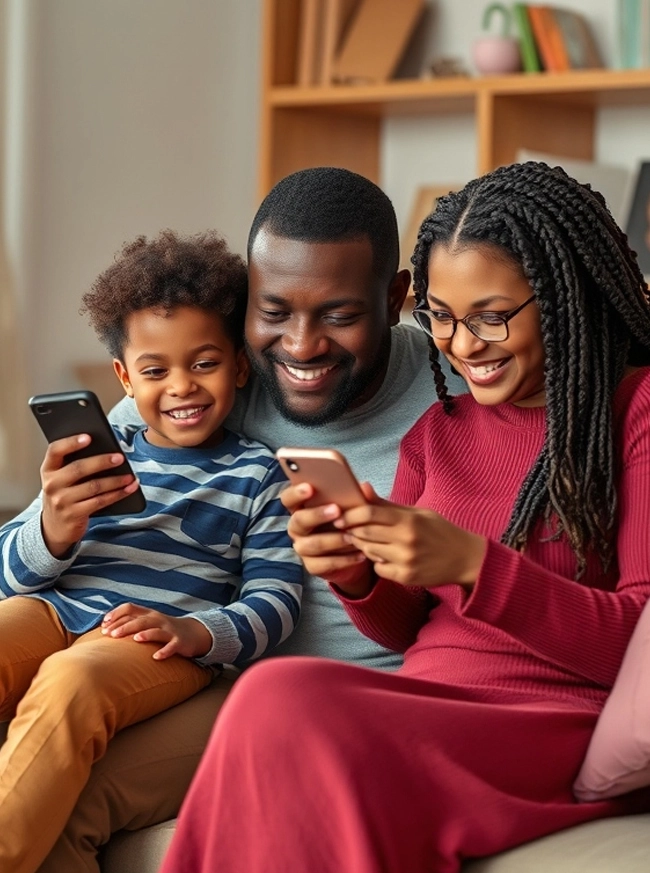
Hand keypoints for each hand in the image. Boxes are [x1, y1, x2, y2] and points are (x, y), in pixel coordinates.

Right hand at [39, 434, 140, 556]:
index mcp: (48, 469)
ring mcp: (62, 501)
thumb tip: (106, 450)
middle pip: (78, 468)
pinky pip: (100, 501)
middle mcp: (52, 484)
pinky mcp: (74, 514)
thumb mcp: (62, 479)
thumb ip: (74, 464)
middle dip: (102, 462)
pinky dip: (118, 494)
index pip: (55, 450)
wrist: (55, 528)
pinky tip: (129, 488)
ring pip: (93, 486)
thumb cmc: (64, 495)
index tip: (89, 437)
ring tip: (130, 475)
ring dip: (115, 480)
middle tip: (120, 457)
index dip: (71, 442)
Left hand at [101, 603, 212, 659]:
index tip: (104, 625)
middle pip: (140, 620)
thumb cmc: (163, 630)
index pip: (129, 608)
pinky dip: (164, 651)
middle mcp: (158, 620)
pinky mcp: (179, 642)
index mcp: (148, 614)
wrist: (192, 633)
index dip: (116, 614)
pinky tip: (156, 657)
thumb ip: (130, 622)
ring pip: (156, 631)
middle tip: (111, 634)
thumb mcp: (148, 622)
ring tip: (135, 639)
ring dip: (146, 634)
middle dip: (125, 627)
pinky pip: (171, 647)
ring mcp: (169, 631)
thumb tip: (104, 628)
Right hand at [281, 481, 374, 596]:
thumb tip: (365, 487)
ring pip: (312, 544)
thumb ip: (358, 498)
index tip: (310, 487)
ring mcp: (302, 547)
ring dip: (333, 540)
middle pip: (298, 520)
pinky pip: (324, 564)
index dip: (295, 493)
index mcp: (301, 507)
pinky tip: (360, 554)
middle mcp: (297, 527)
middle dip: (317, 515)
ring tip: (352, 537)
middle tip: (337, 510)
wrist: (354, 551)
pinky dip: (344, 560)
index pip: (288, 498)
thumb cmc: (348, 521)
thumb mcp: (354, 508)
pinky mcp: (312, 565)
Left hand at [337, 485, 486, 589]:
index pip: (369, 513)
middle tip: (348, 528)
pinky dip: (377, 562)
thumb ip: (386, 504)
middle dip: (352, 530)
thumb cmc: (439, 531)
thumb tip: (362, 487)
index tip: (340, 516)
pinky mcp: (406, 577)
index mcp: (409, 520)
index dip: (350, 514)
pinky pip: (378, 569)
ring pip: (369, 552)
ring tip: (370, 540)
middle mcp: (406, 540)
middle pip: (364, 533)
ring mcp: (406, 561)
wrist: (465, 559)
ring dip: (364, 546)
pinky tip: (386, 556)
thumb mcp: (417, 513)